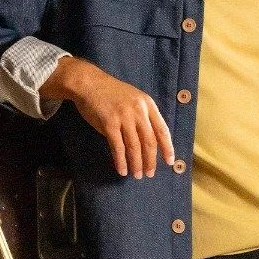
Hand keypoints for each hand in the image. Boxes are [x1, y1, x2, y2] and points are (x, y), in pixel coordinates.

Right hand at [41, 55, 175, 177]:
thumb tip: (151, 142)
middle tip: (149, 174)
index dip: (167, 147)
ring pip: (134, 146)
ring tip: (137, 175)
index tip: (169, 161)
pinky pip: (118, 147)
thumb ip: (143, 117)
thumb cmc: (112, 94)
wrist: (88, 83)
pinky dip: (121, 161)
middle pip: (149, 141)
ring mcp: (124, 117)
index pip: (162, 130)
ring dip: (136, 164)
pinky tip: (122, 170)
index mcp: (148, 104)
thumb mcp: (134, 99)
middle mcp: (138, 111)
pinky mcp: (109, 123)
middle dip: (151, 160)